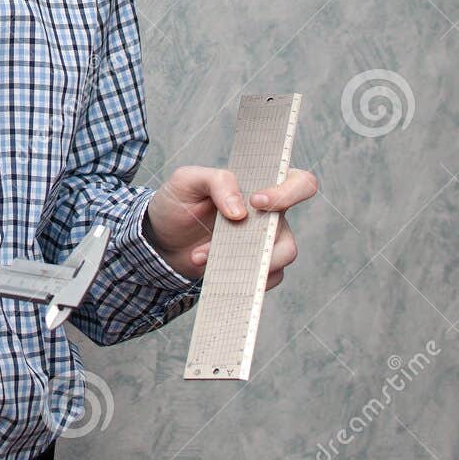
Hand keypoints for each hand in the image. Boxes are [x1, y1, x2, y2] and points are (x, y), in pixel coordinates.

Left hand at [144, 165, 318, 287]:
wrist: (162, 239)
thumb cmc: (178, 202)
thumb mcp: (188, 180)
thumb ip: (217, 181)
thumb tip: (240, 211)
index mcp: (260, 185)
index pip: (298, 182)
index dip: (288, 192)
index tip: (257, 201)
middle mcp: (269, 216)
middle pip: (291, 228)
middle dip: (269, 240)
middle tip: (235, 239)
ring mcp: (264, 244)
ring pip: (281, 257)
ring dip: (244, 260)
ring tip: (203, 256)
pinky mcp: (255, 268)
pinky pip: (265, 278)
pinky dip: (239, 276)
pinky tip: (210, 268)